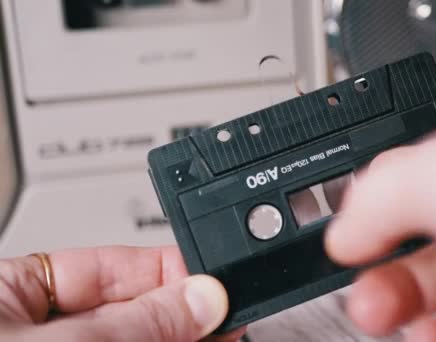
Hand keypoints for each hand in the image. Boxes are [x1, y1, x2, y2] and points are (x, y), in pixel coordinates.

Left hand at [0, 246, 245, 341]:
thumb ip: (135, 322)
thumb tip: (203, 296)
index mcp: (11, 293)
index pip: (107, 265)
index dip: (167, 268)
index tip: (213, 281)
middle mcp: (40, 329)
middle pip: (130, 309)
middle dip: (184, 312)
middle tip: (227, 317)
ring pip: (140, 340)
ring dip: (189, 337)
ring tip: (224, 335)